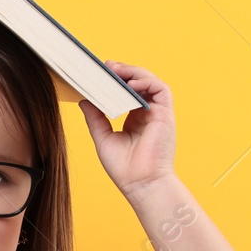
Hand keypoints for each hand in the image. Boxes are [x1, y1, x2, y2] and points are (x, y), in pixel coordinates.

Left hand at [79, 61, 177, 199]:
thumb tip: (84, 99)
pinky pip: (160, 89)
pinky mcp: (166, 114)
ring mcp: (158, 113)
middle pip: (138, 84)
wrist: (140, 184)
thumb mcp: (103, 137)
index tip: (99, 74)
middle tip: (106, 66)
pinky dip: (147, 81)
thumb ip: (95, 117)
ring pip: (150, 82)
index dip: (115, 81)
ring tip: (116, 70)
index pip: (127, 92)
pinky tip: (131, 83)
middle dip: (123, 72)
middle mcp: (147, 114)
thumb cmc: (124, 168)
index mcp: (134, 119)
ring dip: (134, 72)